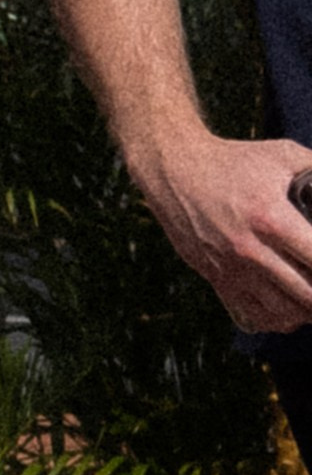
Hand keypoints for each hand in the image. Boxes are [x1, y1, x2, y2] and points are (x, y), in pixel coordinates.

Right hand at [141, 130, 311, 333]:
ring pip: (283, 312)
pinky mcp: (218, 280)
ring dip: (307, 311)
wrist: (175, 172)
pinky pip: (256, 316)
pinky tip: (292, 309)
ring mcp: (232, 270)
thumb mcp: (283, 155)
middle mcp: (251, 251)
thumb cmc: (234, 161)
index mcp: (271, 219)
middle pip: (306, 294)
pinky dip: (281, 320)